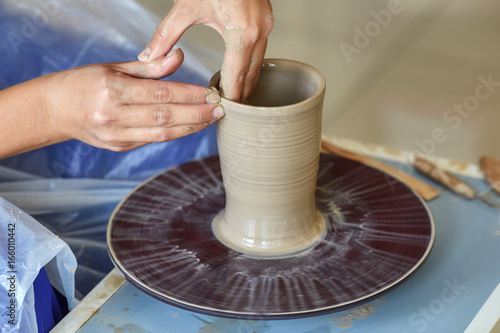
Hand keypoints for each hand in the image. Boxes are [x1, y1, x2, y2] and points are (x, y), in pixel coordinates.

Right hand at [44, 49, 223, 151]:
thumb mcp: (114, 68)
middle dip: (197, 114)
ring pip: (162, 134)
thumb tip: (180, 57)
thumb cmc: (85, 83)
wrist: (56, 110)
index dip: (189, 95)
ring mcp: (116, 136)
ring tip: (211, 120)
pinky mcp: (119, 147)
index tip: (211, 93)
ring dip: (190, 128)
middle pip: (165, 117)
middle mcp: (114, 116)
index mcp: (112, 91)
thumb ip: (150, 68)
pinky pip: (152, 141)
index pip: (161, 94)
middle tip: (220, 109)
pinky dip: (174, 134)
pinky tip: (190, 126)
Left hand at [139, 0, 273, 101]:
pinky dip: (251, 66)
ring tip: (233, 98)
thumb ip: (166, 35)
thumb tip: (149, 56)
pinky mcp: (266, 21)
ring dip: (247, 82)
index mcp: (241, 33)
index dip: (229, 97)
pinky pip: (261, 52)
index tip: (221, 111)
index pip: (236, 78)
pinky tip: (240, 73)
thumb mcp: (186, 7)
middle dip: (239, 95)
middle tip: (227, 112)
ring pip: (259, 66)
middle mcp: (258, 33)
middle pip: (251, 76)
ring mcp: (266, 27)